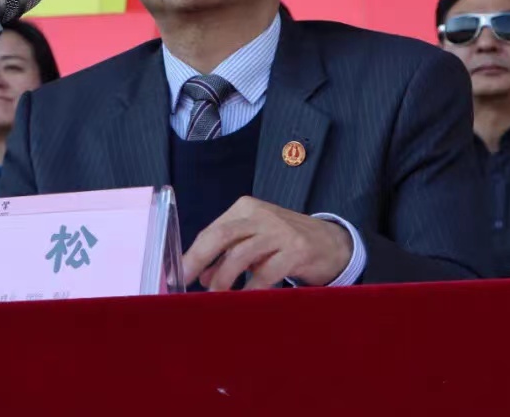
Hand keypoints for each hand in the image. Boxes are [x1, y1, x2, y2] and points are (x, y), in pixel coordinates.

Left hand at [182, 197, 352, 290]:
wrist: (331, 243)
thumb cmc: (285, 242)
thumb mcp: (254, 243)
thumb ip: (227, 255)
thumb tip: (201, 277)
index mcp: (246, 209)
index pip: (212, 231)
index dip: (194, 254)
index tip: (178, 275)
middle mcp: (261, 215)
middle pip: (222, 236)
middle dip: (199, 260)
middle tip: (186, 284)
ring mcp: (280, 231)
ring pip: (241, 253)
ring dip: (223, 278)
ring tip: (214, 296)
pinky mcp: (297, 249)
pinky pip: (267, 272)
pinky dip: (251, 288)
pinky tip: (243, 300)